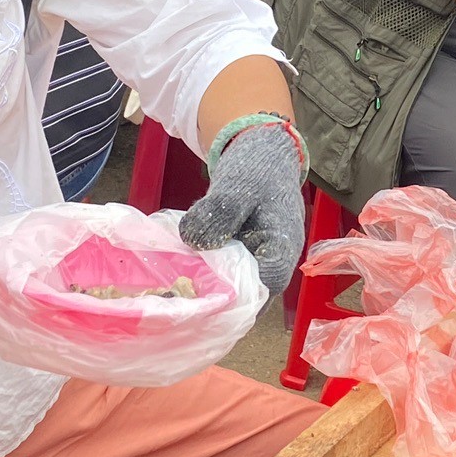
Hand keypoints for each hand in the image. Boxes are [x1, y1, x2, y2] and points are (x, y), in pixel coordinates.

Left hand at [181, 120, 305, 291]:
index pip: (260, 288)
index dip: (228, 295)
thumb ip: (219, 210)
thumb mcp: (237, 185)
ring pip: (235, 292)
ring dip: (206, 289)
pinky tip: (180, 270)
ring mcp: (258, 268)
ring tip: (173, 284)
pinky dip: (205, 277)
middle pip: (246, 298)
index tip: (193, 288)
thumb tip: (192, 238)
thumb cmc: (258, 171)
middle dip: (212, 297)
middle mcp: (274, 267)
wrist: (263, 158)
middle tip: (174, 292)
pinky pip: (226, 280)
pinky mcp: (243, 264)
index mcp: (282, 250)